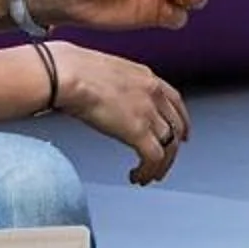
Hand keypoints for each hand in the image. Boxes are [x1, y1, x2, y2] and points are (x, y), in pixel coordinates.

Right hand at [50, 42, 190, 184]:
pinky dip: (148, 171)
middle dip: (173, 148)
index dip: (181, 120)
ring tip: (148, 177)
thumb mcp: (102, 70)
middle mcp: (153, 94)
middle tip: (166, 162)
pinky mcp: (138, 132)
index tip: (182, 133)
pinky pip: (154, 158)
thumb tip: (100, 95)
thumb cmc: (69, 70)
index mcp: (145, 76)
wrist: (66, 74)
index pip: (174, 100)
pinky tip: (137, 177)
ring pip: (169, 146)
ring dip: (160, 166)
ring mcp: (148, 113)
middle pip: (176, 126)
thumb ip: (112, 85)